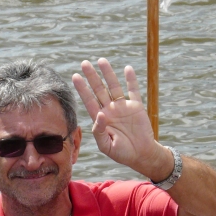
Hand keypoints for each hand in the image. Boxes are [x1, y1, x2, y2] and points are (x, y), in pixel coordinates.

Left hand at [72, 59, 171, 178]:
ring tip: (101, 60)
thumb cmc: (122, 153)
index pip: (89, 101)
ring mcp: (123, 107)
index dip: (82, 89)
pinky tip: (127, 69)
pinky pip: (133, 90)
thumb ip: (100, 132)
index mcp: (100, 119)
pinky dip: (131, 80)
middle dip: (91, 77)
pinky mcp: (136, 106)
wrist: (141, 155)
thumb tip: (100, 114)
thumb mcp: (106, 146)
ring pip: (114, 87)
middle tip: (84, 63)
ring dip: (108, 74)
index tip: (75, 76)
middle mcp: (110, 110)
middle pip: (99, 90)